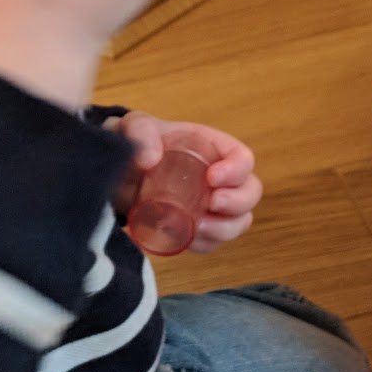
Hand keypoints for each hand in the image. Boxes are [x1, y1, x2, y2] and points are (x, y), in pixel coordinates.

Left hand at [104, 112, 262, 252]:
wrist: (121, 172)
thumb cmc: (138, 143)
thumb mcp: (135, 126)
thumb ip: (140, 132)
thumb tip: (149, 160)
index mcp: (215, 149)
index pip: (243, 159)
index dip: (236, 170)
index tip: (211, 178)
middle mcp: (221, 180)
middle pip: (250, 194)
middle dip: (237, 203)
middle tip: (211, 204)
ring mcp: (212, 207)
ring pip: (238, 222)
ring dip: (224, 229)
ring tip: (198, 227)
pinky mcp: (198, 228)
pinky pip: (213, 243)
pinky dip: (203, 244)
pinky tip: (185, 239)